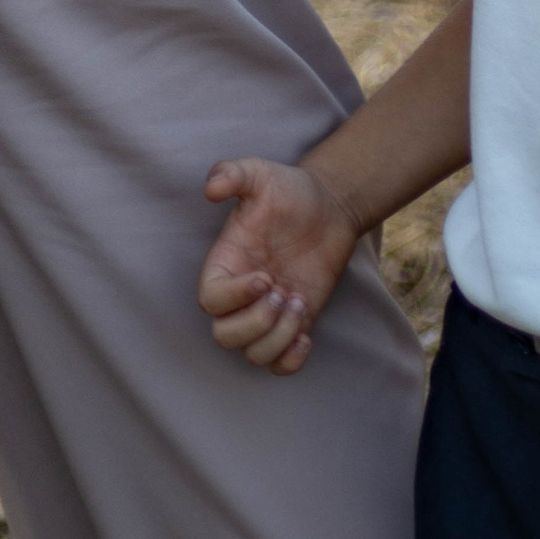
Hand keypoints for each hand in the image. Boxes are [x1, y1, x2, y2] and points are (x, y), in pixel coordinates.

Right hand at [198, 157, 362, 372]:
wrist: (329, 206)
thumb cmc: (290, 191)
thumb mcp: (260, 174)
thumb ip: (232, 173)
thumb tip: (212, 189)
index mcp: (226, 263)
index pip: (210, 300)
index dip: (234, 297)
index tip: (265, 277)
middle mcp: (240, 294)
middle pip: (224, 336)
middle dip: (256, 323)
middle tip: (282, 292)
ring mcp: (266, 313)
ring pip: (253, 354)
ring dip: (278, 337)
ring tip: (299, 303)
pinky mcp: (293, 325)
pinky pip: (279, 365)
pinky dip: (291, 361)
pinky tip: (307, 335)